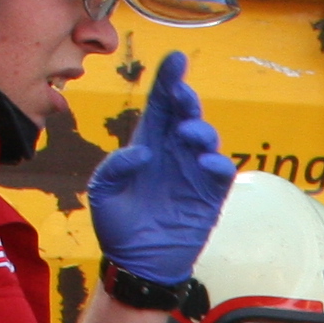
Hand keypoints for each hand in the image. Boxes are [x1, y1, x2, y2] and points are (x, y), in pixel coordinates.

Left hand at [85, 52, 235, 283]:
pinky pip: (221, 172)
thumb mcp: (103, 193)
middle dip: (186, 98)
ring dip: (200, 130)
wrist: (138, 263)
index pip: (159, 105)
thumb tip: (141, 152)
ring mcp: (194, 172)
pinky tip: (206, 163)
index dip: (168, 79)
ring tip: (189, 134)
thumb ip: (114, 167)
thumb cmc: (119, 226)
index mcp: (147, 144)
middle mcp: (173, 152)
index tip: (176, 58)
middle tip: (181, 94)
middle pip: (185, 114)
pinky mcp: (209, 195)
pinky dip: (217, 163)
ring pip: (206, 137)